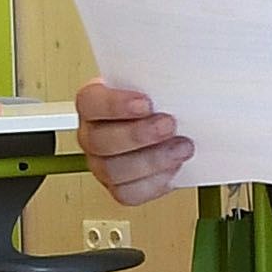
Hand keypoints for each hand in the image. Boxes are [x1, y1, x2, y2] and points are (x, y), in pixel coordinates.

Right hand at [77, 78, 189, 204]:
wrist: (171, 126)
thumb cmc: (158, 101)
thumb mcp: (157, 82)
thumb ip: (159, 80)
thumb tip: (180, 79)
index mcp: (94, 103)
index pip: (90, 102)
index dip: (115, 105)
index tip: (146, 103)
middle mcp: (93, 135)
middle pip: (100, 141)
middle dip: (138, 135)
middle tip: (168, 125)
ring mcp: (102, 163)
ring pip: (113, 170)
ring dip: (151, 160)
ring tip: (181, 147)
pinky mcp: (120, 186)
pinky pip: (129, 193)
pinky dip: (154, 182)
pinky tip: (173, 167)